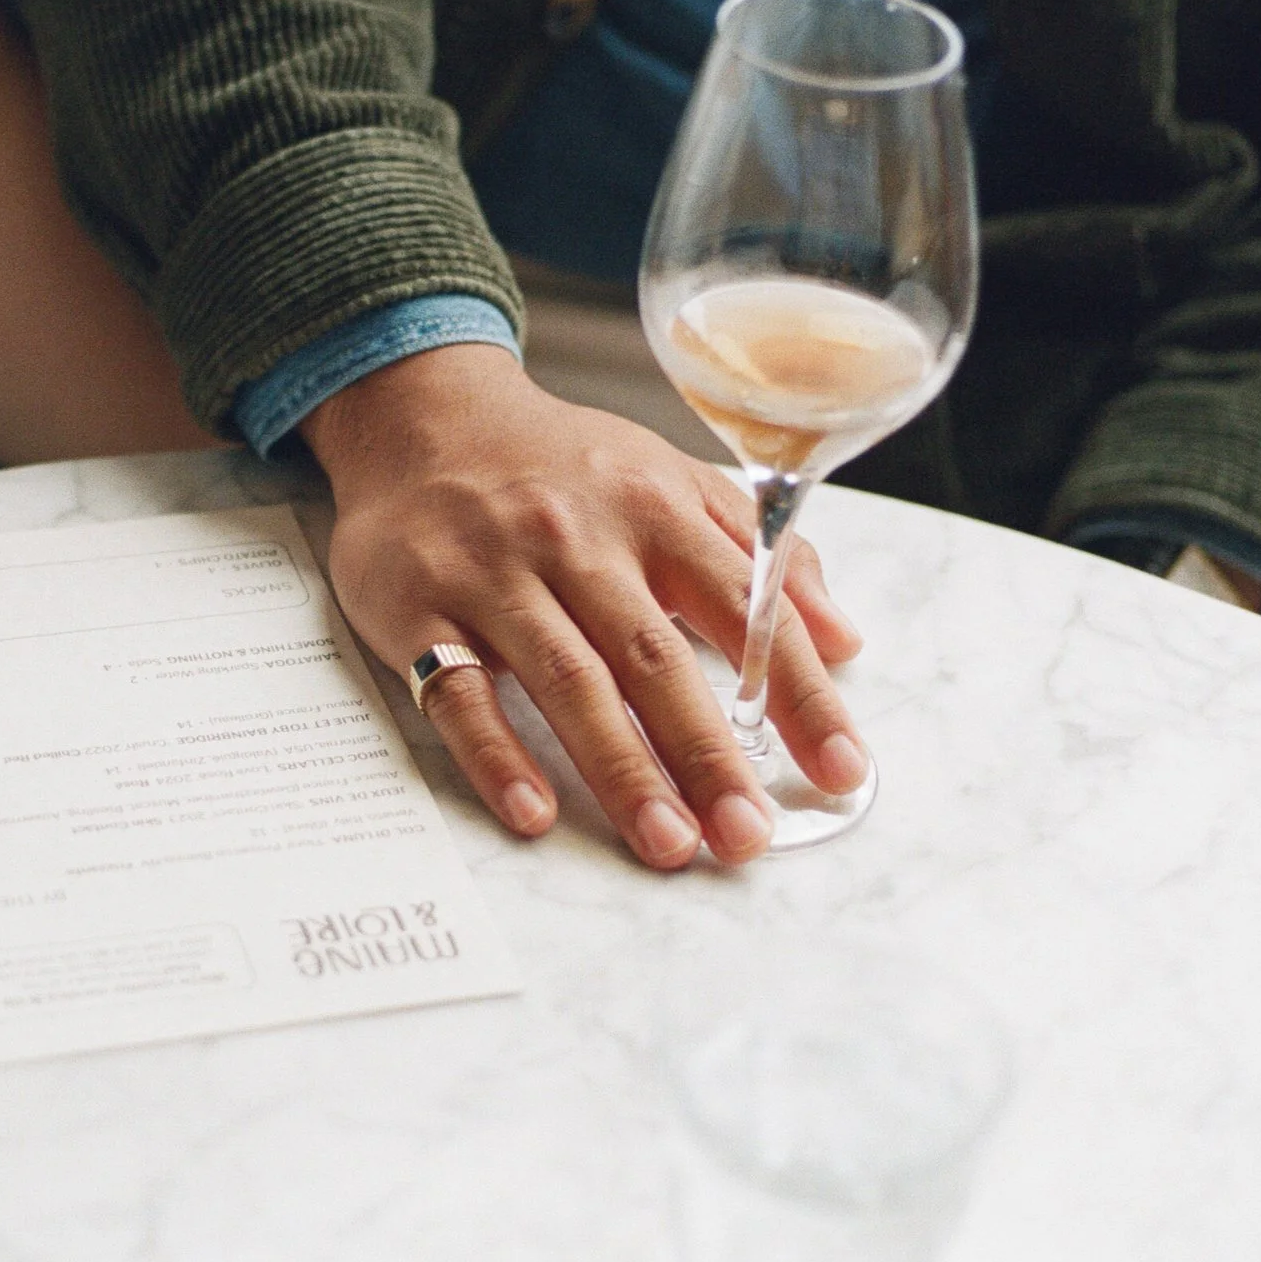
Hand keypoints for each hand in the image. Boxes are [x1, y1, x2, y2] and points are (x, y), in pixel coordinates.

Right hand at [298, 344, 867, 870]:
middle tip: (745, 835)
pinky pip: (459, 691)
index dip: (800, 692)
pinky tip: (535, 811)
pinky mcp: (419, 608)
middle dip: (706, 753)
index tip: (840, 768)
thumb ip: (759, 553)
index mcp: (651, 508)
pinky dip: (498, 754)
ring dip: (621, 769)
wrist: (418, 418)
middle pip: (652, 657)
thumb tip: (842, 639)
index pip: (745, 606)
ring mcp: (493, 575)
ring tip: (667, 843)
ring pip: (566, 680)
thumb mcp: (667, 480)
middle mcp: (576, 538)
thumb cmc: (556, 465)